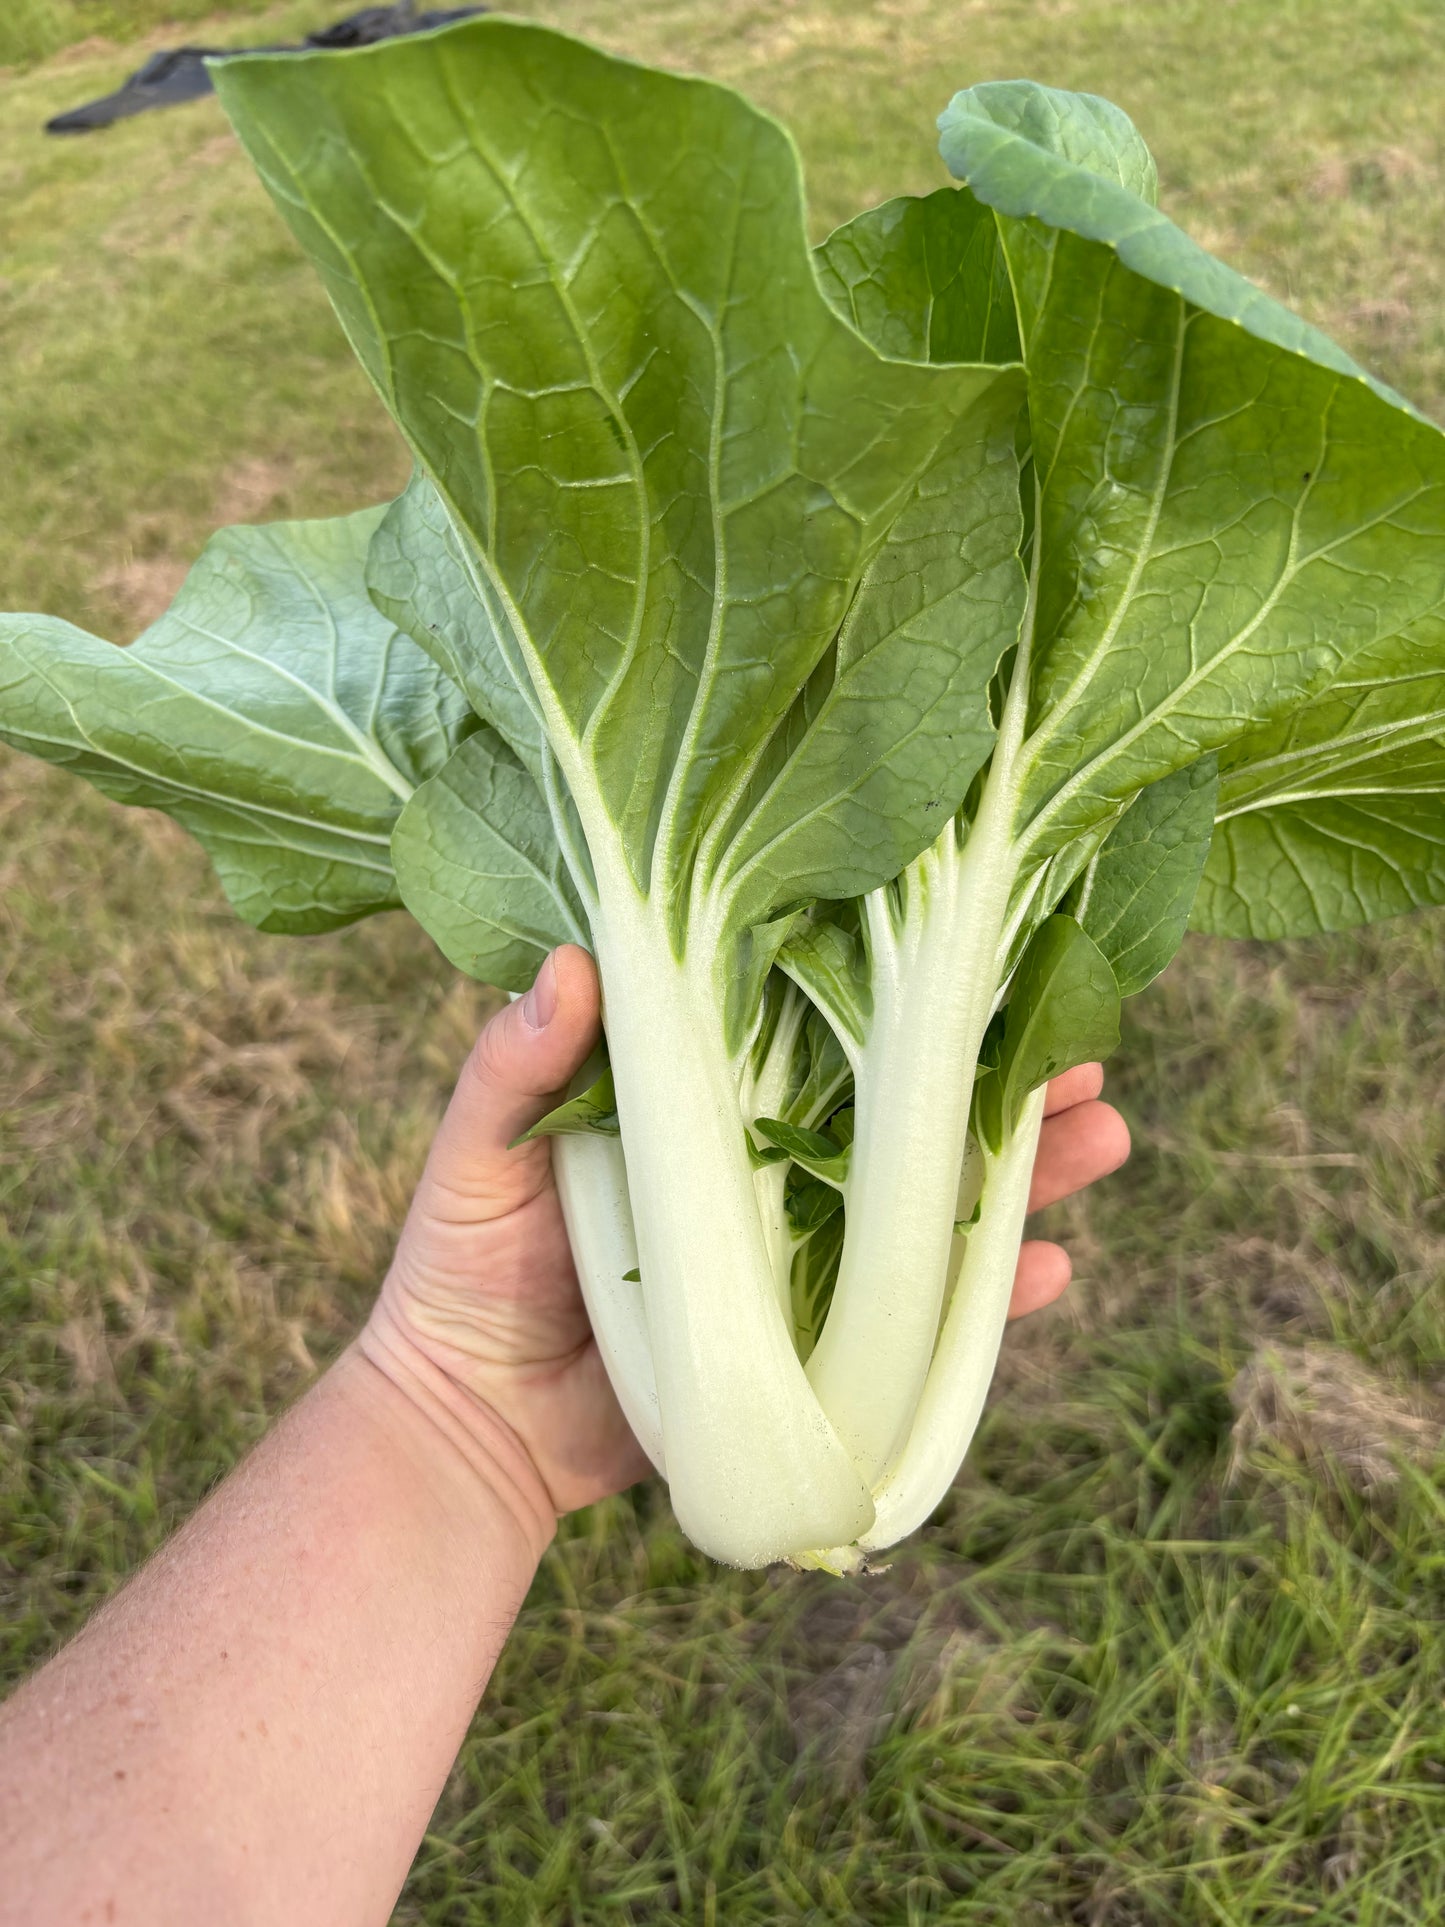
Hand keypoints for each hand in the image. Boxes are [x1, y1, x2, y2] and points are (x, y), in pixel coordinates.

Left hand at [363, 946, 1130, 1524]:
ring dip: (1022, 1168)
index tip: (987, 944)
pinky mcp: (812, 1344)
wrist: (466, 1428)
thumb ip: (512, 1068)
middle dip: (999, 1070)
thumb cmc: (457, 1268)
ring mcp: (801, 1252)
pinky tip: (1053, 1270)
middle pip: (904, 1101)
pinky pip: (917, 1321)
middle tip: (1090, 1048)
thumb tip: (571, 960)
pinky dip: (986, 1300)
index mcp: (707, 1095)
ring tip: (1107, 1134)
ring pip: (933, 1198)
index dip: (904, 980)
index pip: (822, 1018)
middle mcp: (769, 1158)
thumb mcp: (474, 1155)